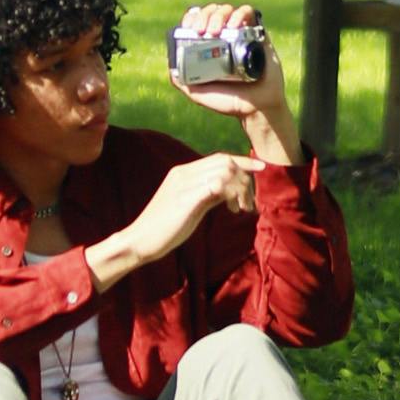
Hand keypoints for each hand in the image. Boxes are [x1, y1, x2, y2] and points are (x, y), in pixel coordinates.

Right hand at [91, 146, 257, 287]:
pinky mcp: (185, 199)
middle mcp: (183, 173)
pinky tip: (233, 210)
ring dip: (240, 189)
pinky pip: (217, 186)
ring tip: (240, 208)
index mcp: (183, 172)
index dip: (242, 161)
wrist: (139, 241)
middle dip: (244, 179)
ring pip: (224, 171)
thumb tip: (228, 192)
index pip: (219, 158)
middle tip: (247, 204)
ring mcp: (184, 184)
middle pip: (225, 161)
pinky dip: (232, 194)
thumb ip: (208, 195)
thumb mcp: (190, 207)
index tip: (260, 168)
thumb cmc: (164, 228)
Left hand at [168, 0, 294, 159]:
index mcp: (209, 46)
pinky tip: (235, 25)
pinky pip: (249, 13)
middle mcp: (224, 37)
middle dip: (204, 16)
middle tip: (202, 31)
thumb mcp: (199, 94)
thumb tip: (171, 69)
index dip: (191, 18)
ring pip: (227, 9)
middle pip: (211, 12)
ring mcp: (241, 34)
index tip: (190, 26)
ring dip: (219, 14)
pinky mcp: (258, 34)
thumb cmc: (229, 102)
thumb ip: (183, 83)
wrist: (258, 108)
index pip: (197, 21)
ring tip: (217, 30)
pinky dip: (240, 13)